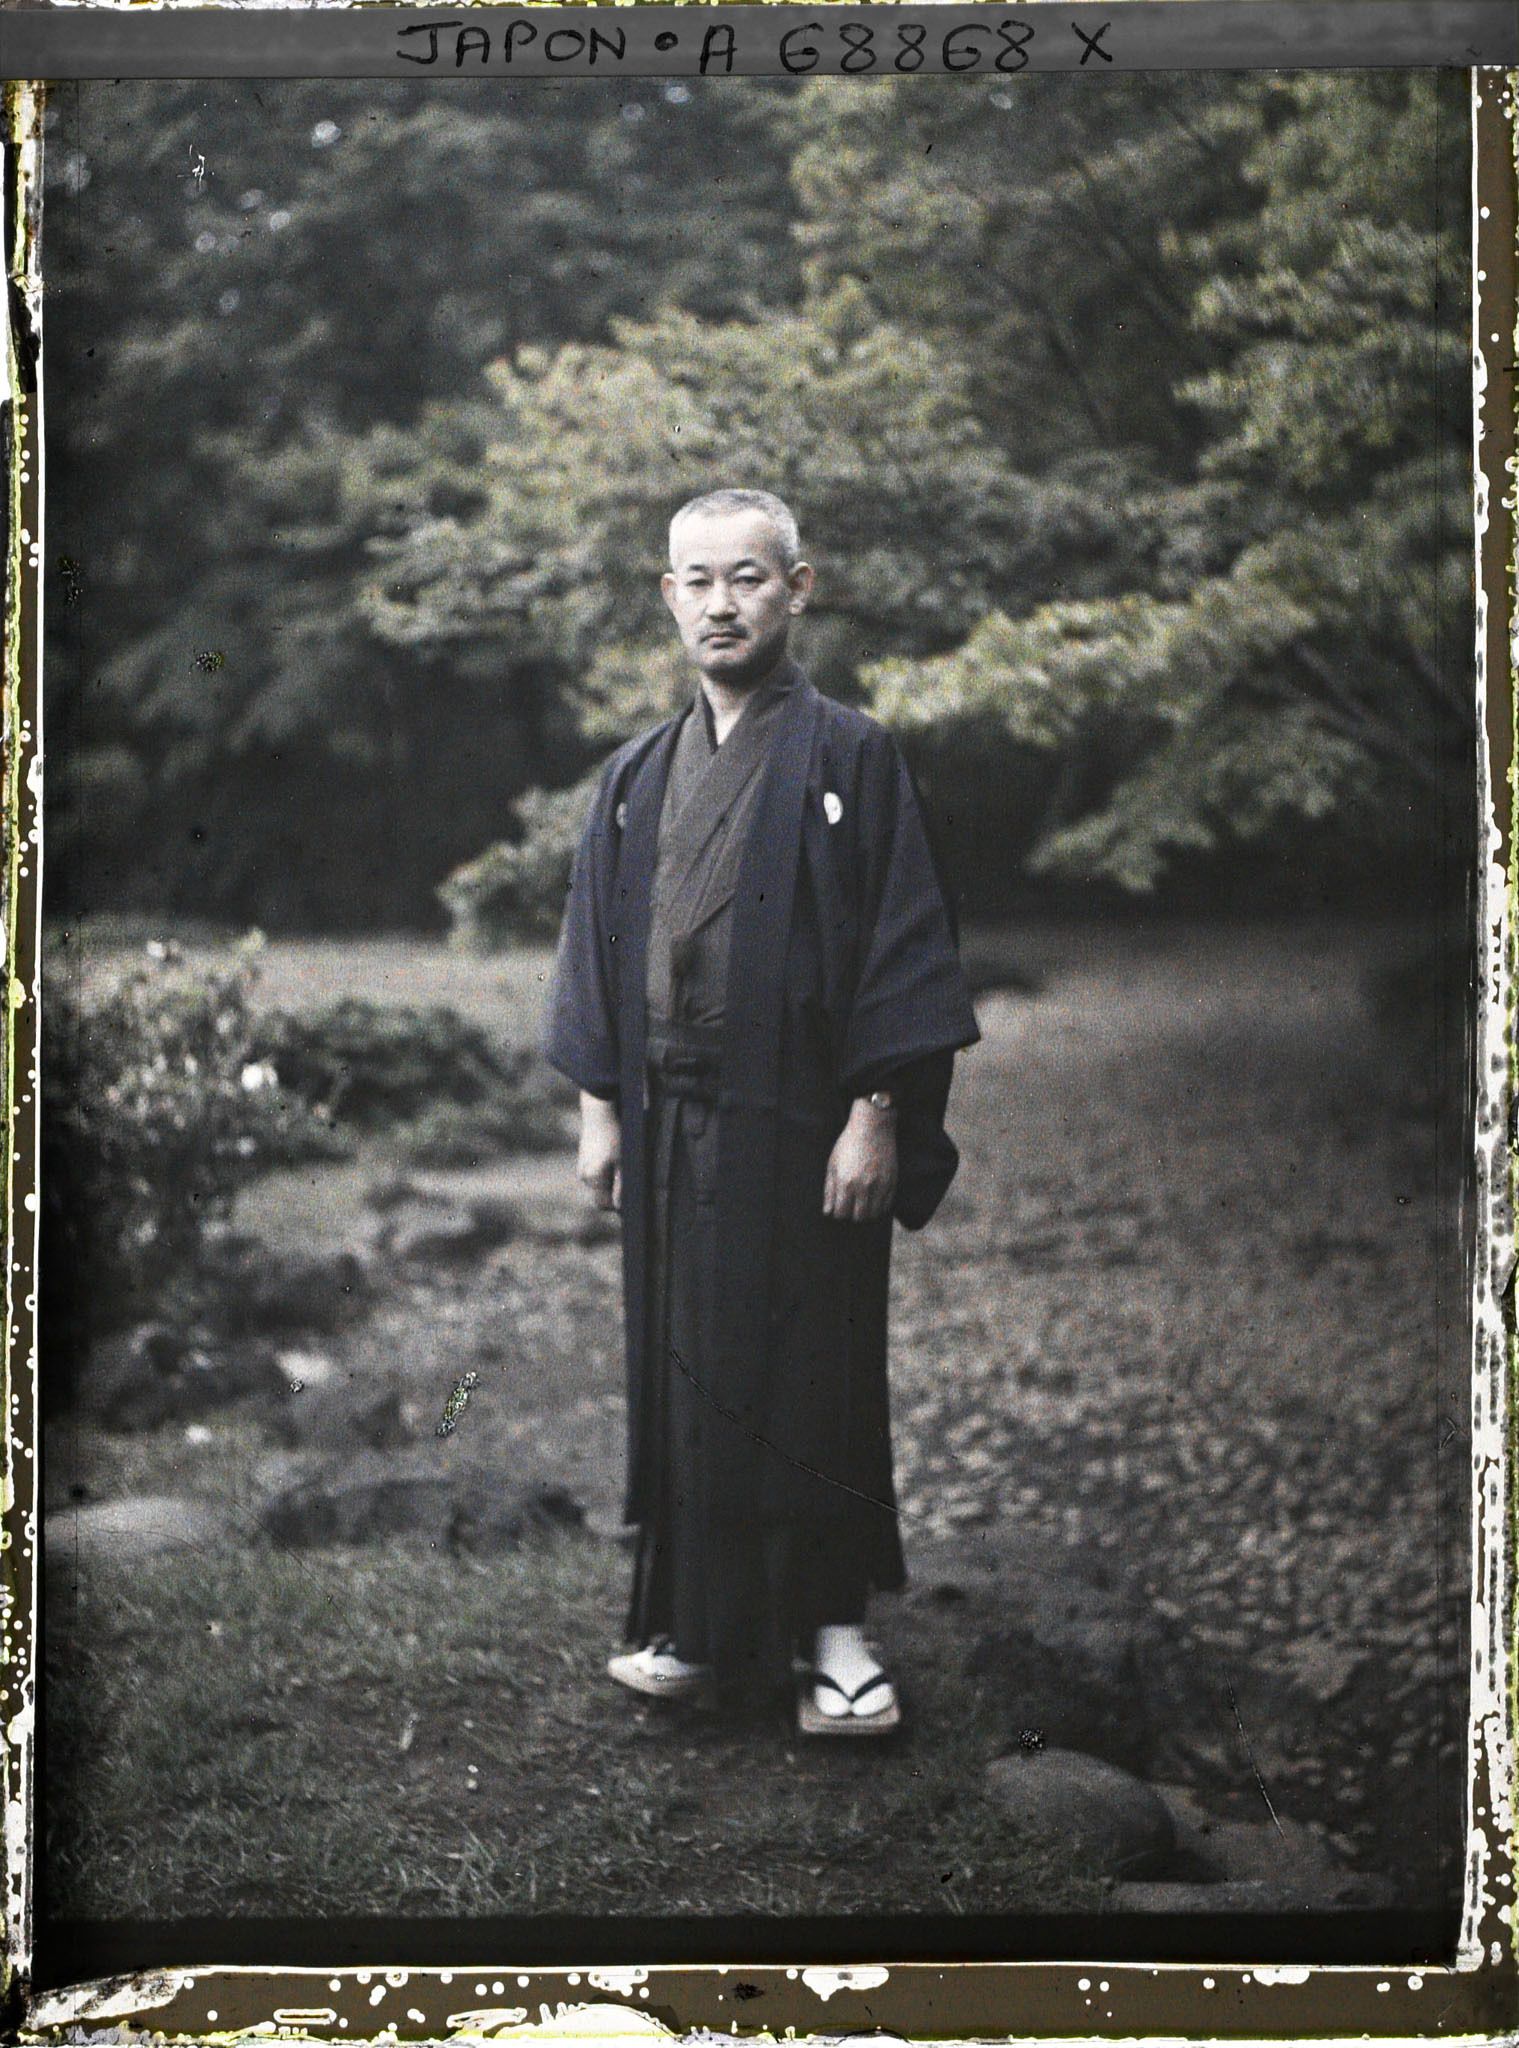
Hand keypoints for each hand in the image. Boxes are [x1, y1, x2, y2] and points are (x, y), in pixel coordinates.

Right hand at [577, 1091, 621, 1211]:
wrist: (600, 1111)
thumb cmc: (615, 1135)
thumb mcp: (624, 1161)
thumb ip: (621, 1186)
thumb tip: (618, 1207)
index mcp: (592, 1178)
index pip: (603, 1204)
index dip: (617, 1205)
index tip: (632, 1197)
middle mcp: (583, 1176)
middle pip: (601, 1194)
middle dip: (615, 1191)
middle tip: (631, 1178)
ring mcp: (582, 1166)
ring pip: (600, 1182)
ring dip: (611, 1179)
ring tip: (624, 1163)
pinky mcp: (584, 1158)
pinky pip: (597, 1172)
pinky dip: (606, 1169)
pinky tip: (615, 1156)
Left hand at [823, 1099, 896, 1221]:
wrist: (872, 1128)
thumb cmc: (848, 1144)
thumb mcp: (832, 1164)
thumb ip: (829, 1190)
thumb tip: (828, 1212)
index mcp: (845, 1182)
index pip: (840, 1213)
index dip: (837, 1212)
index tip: (838, 1207)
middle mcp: (863, 1187)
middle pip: (858, 1217)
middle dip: (852, 1215)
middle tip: (850, 1206)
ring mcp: (879, 1185)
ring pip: (873, 1214)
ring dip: (866, 1213)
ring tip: (862, 1204)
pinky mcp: (892, 1182)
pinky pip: (886, 1206)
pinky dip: (879, 1207)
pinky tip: (873, 1199)